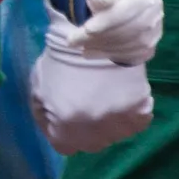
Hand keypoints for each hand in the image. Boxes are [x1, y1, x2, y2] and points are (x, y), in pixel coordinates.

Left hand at [29, 19, 152, 154]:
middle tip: (88, 106)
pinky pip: (138, 122)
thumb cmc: (62, 56)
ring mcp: (119, 122)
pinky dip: (133, 113)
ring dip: (110, 122)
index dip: (63, 132)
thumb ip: (43, 113)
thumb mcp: (38, 84)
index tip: (67, 118)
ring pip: (115, 135)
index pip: (64, 146)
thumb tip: (52, 128)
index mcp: (65, 126)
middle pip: (91, 144)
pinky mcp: (140, 109)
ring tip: (107, 99)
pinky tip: (124, 97)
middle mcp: (93, 131)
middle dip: (86, 130)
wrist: (95, 31)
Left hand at [71, 0, 162, 64]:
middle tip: (73, 40)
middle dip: (99, 37)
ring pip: (131, 45)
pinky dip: (109, 55)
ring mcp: (154, 31)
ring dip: (102, 48)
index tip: (86, 29)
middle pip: (130, 29)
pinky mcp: (149, 46)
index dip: (108, 21)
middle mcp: (155, 12)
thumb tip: (105, 1)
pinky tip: (90, 52)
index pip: (128, 9)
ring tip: (79, 45)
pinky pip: (132, 55)